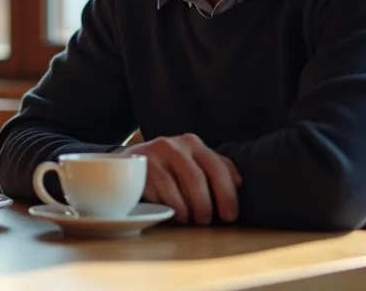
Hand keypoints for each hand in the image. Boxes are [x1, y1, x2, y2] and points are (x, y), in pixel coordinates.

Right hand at [120, 133, 241, 225]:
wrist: (126, 163)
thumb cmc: (167, 167)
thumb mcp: (191, 162)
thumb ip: (214, 168)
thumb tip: (239, 182)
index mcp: (193, 143)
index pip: (217, 167)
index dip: (227, 194)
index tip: (230, 216)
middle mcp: (174, 145)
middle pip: (197, 179)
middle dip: (205, 205)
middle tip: (206, 221)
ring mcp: (155, 154)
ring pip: (178, 187)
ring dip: (188, 210)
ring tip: (190, 220)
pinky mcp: (140, 167)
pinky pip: (160, 192)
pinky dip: (172, 207)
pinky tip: (175, 215)